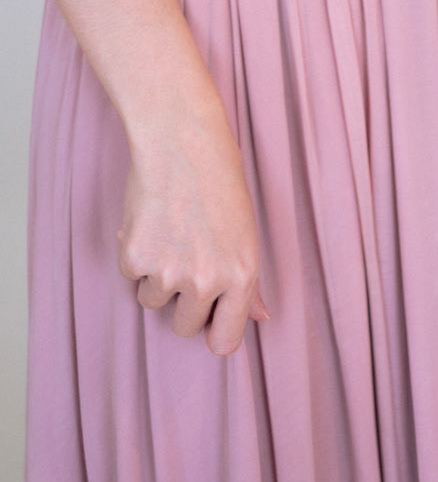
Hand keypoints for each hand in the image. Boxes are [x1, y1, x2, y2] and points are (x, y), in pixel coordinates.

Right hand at [118, 109, 268, 354]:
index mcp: (242, 274)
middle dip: (183, 301)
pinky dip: (136, 253)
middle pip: (184, 326)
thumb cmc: (220, 181)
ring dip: (157, 274)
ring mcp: (169, 271)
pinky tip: (151, 219)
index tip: (209, 318)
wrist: (182, 140)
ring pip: (153, 301)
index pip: (225, 342)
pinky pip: (131, 276)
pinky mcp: (135, 258)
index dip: (214, 332)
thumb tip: (262, 317)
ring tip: (172, 230)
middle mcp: (207, 280)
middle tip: (188, 256)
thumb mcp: (246, 230)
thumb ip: (250, 281)